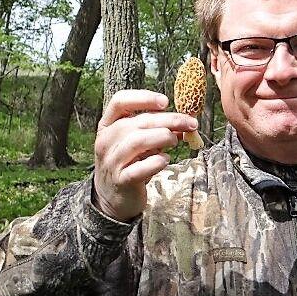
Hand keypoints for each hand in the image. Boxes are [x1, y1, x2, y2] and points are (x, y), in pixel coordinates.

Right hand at [92, 89, 197, 221]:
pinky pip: (139, 168)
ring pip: (136, 141)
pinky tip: (166, 160)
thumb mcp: (137, 142)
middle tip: (190, 123)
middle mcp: (106, 141)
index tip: (165, 102)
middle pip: (137, 122)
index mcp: (107, 125)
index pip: (120, 101)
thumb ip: (155, 129)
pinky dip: (156, 162)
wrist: (112, 197)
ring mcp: (111, 161)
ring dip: (162, 137)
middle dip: (168, 120)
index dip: (143, 98)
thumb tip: (184, 122)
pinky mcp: (121, 181)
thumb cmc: (128, 163)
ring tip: (175, 141)